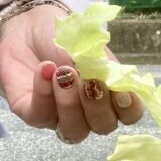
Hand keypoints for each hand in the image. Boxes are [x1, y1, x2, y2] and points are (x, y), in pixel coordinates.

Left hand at [0, 4, 143, 142]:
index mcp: (110, 98)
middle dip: (97, 105)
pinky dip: (43, 92)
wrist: (30, 29)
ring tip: (63, 73)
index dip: (129, 108)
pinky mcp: (33, 115)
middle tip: (89, 80)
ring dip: (70, 103)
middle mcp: (89, 114)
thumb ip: (104, 66)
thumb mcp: (92, 48)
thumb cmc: (69, 41)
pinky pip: (41, 116)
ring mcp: (61, 118)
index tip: (121, 91)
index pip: (129, 115)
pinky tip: (45, 68)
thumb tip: (112, 80)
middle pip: (103, 127)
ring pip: (74, 131)